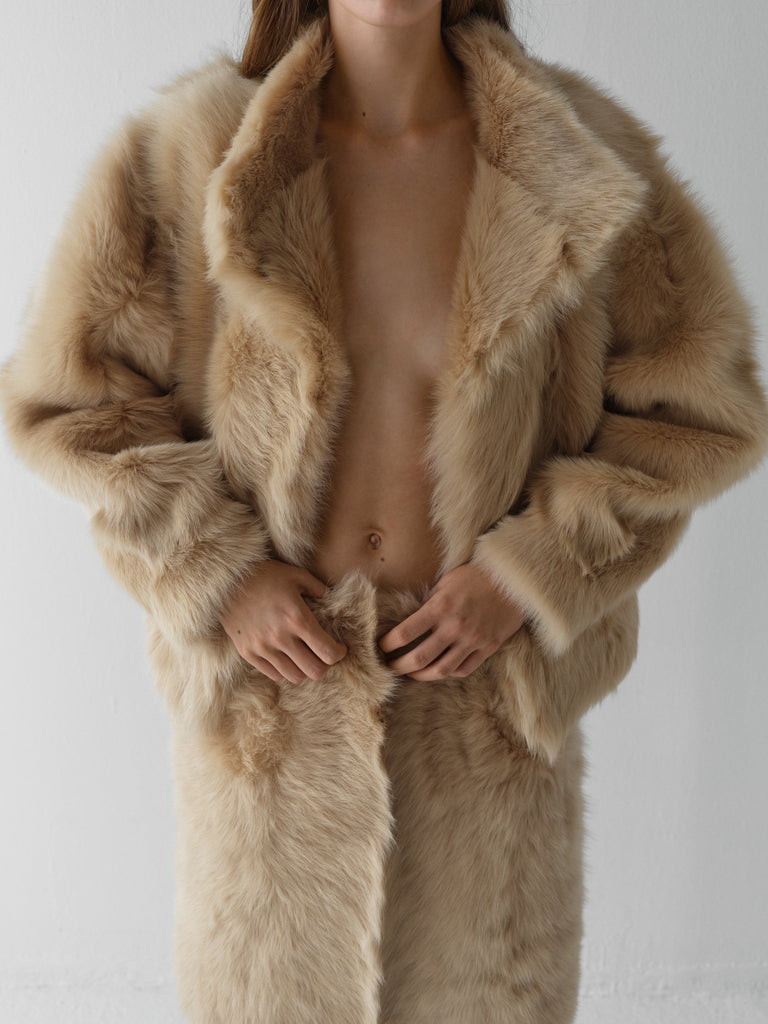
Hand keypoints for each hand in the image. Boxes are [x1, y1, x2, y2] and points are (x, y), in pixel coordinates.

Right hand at [219, 559, 346, 683]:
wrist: (225, 580)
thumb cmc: (264, 574)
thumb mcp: (296, 575)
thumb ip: (319, 590)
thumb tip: (333, 601)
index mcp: (297, 618)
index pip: (328, 652)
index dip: (339, 654)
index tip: (339, 648)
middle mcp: (280, 637)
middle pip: (315, 672)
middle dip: (324, 665)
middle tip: (323, 655)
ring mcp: (262, 647)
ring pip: (294, 677)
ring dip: (304, 669)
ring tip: (304, 656)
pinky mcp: (247, 652)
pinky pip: (273, 674)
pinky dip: (284, 669)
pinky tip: (286, 655)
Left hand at [378, 562, 524, 680]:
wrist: (514, 579)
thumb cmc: (476, 575)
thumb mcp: (446, 581)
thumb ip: (430, 602)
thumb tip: (411, 617)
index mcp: (440, 607)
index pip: (405, 633)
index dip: (388, 644)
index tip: (380, 647)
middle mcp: (454, 627)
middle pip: (419, 658)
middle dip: (399, 666)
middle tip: (389, 667)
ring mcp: (472, 639)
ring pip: (441, 670)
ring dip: (421, 676)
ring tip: (411, 674)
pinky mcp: (488, 647)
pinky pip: (464, 669)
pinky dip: (448, 673)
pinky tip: (439, 669)